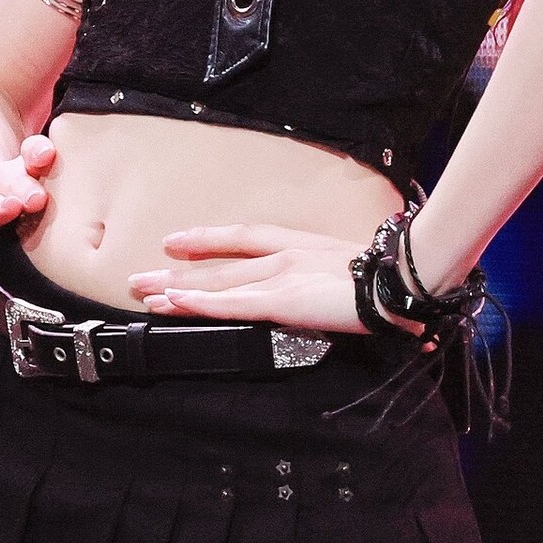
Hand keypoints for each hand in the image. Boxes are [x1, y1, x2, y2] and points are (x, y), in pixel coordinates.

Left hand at [128, 224, 421, 337]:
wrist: (402, 277)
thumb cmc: (388, 276)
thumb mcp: (352, 268)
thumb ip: (329, 276)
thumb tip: (323, 288)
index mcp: (300, 244)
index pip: (243, 238)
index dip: (207, 240)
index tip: (176, 243)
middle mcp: (283, 254)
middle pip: (219, 264)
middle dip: (177, 272)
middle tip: (140, 277)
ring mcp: (279, 276)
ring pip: (217, 284)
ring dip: (178, 290)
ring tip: (144, 294)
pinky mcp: (280, 300)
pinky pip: (230, 304)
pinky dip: (199, 304)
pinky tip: (175, 304)